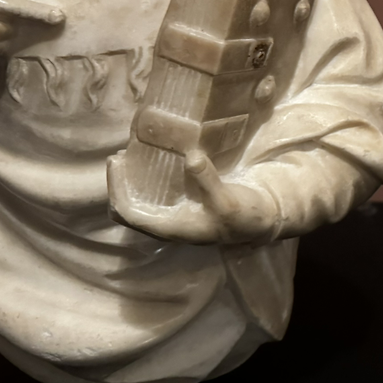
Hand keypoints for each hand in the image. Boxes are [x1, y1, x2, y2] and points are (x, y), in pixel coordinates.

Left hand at [107, 149, 280, 244]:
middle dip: (119, 184)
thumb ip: (207, 181)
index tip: (116, 161)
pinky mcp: (187, 203)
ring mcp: (177, 213)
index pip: (128, 212)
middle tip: (119, 156)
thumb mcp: (227, 200)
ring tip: (130, 155)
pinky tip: (155, 160)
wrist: (266, 219)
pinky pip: (158, 193)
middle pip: (128, 209)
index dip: (116, 188)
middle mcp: (169, 223)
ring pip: (141, 201)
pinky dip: (149, 178)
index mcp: (171, 228)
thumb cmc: (245, 216)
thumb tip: (191, 156)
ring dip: (131, 181)